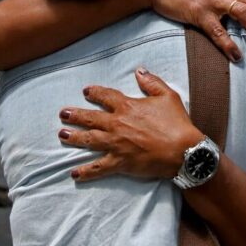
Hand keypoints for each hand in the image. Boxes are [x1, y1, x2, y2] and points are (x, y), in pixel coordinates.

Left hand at [58, 68, 204, 182]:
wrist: (183, 151)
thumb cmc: (177, 123)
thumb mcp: (168, 96)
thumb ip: (152, 83)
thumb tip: (139, 71)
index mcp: (127, 107)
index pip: (105, 96)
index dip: (94, 93)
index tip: (86, 91)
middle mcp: (117, 124)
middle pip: (90, 118)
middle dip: (75, 115)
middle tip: (63, 113)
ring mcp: (116, 144)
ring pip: (89, 140)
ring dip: (73, 137)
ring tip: (62, 135)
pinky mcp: (119, 163)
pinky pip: (98, 168)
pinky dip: (85, 172)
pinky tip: (74, 174)